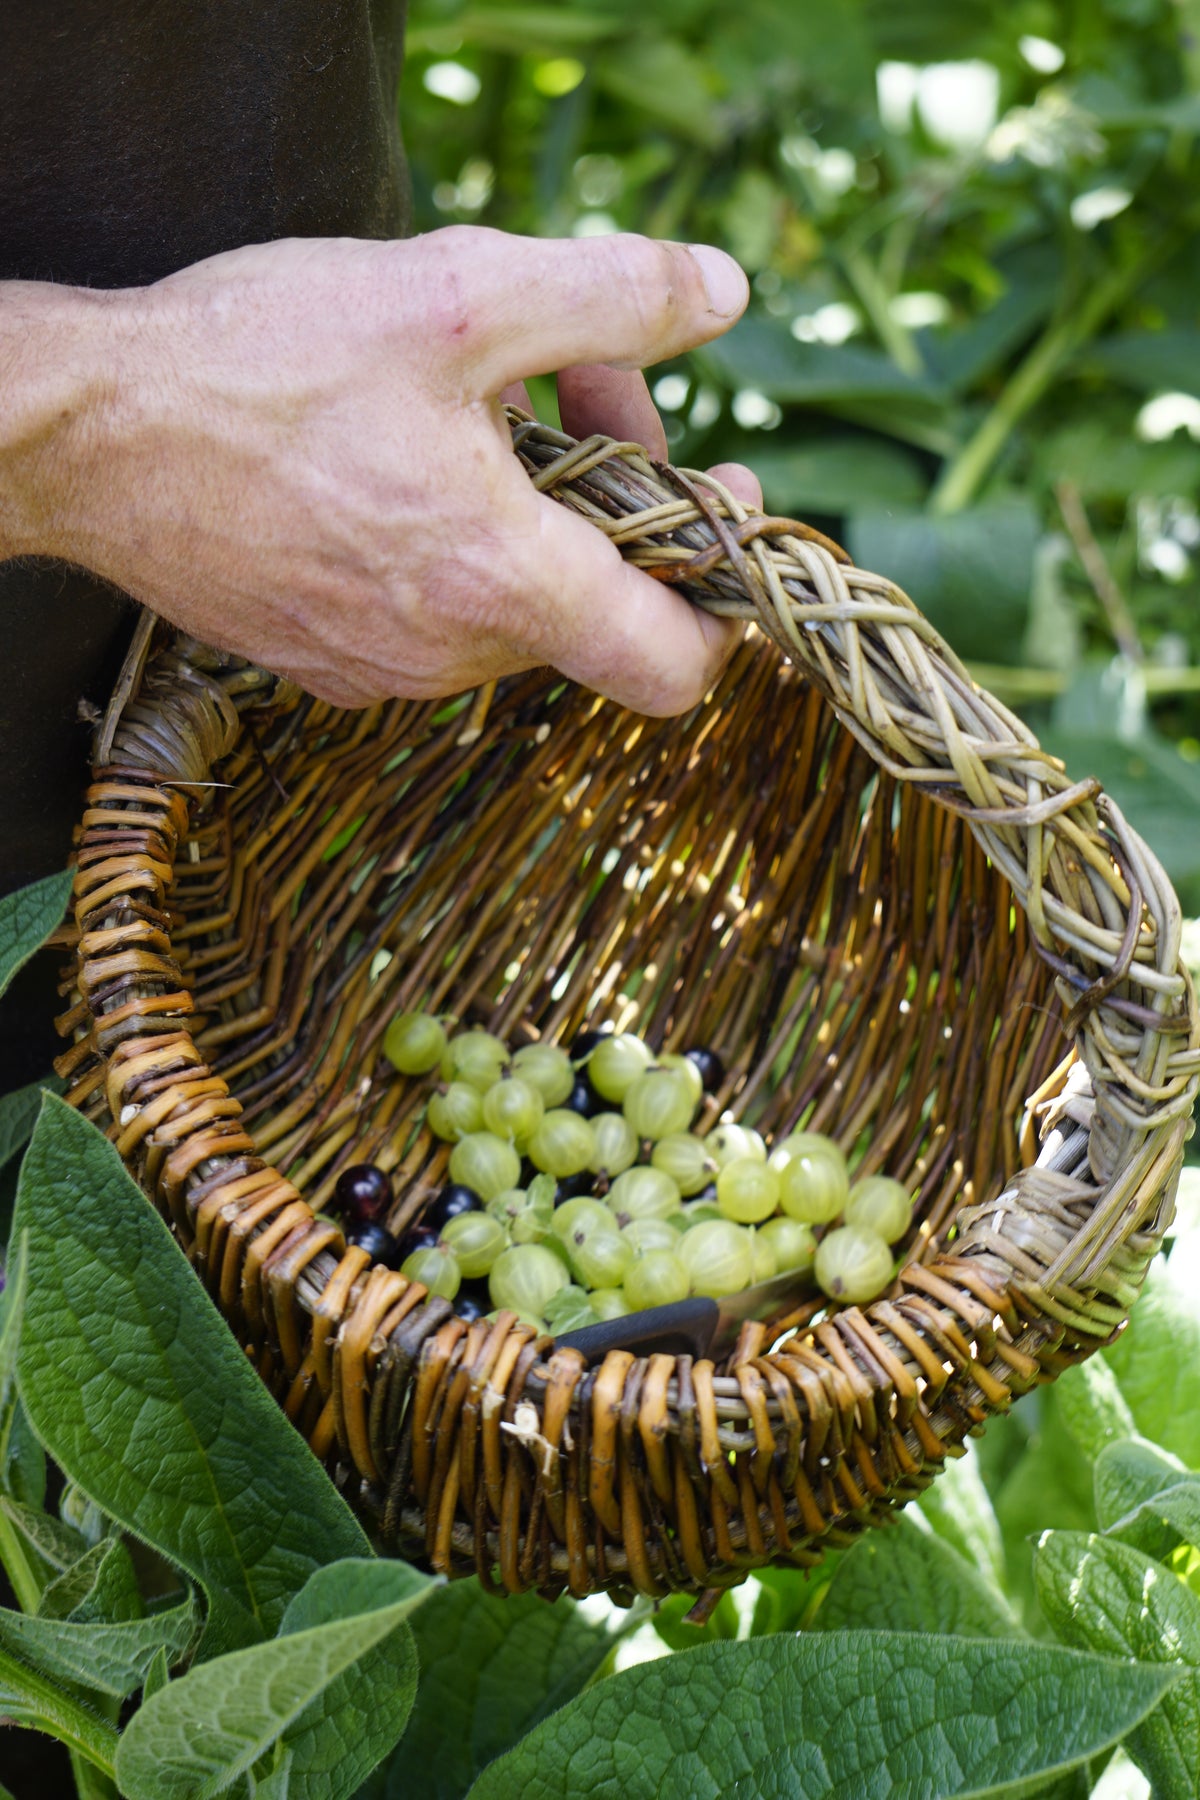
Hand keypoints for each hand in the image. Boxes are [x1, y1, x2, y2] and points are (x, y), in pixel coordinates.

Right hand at [11, 227, 760, 713]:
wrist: (86, 437)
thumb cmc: (260, 366)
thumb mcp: (455, 296)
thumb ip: (610, 296)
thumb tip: (723, 291)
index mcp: (503, 583)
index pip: (675, 665)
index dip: (723, 593)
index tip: (719, 499)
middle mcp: (452, 654)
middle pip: (597, 603)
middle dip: (620, 487)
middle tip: (583, 372)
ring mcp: (383, 669)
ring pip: (513, 602)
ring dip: (534, 508)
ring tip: (479, 401)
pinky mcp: (325, 660)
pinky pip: (434, 614)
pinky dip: (457, 542)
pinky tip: (405, 453)